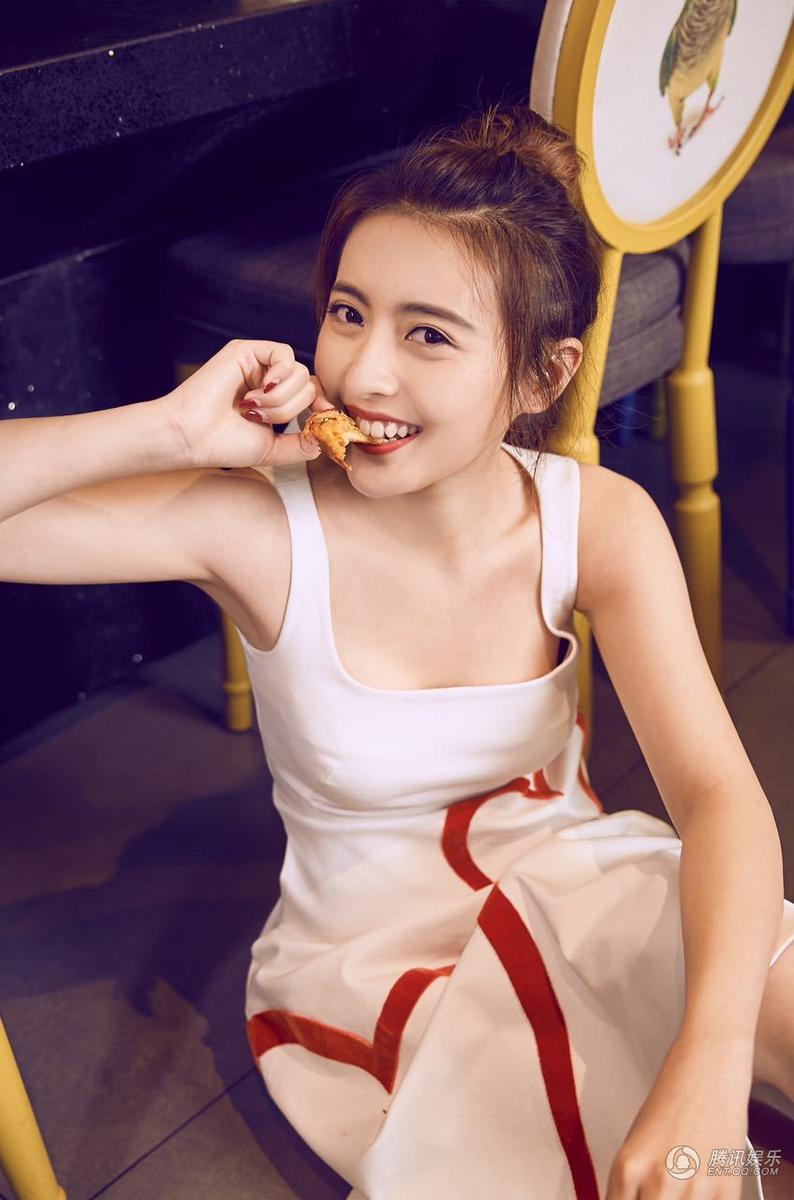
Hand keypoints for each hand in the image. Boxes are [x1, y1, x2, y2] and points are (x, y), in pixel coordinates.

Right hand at [161, 339, 334, 469]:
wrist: (193, 436)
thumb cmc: (223, 444)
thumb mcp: (271, 448)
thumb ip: (299, 446)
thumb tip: (322, 440)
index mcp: (271, 399)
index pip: (308, 391)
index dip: (320, 402)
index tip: (323, 415)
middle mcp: (265, 379)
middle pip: (306, 383)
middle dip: (290, 408)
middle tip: (260, 419)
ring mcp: (256, 364)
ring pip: (298, 371)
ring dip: (281, 398)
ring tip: (253, 409)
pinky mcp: (245, 351)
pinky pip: (284, 354)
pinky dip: (279, 376)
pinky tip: (260, 391)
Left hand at [606, 1036, 751, 1198]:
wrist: (709, 1066)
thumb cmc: (674, 1097)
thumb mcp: (639, 1142)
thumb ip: (633, 1183)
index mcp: (627, 1167)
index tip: (636, 1199)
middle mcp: (658, 1181)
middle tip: (660, 1191)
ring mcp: (693, 1189)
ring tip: (683, 1186)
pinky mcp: (727, 1192)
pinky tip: (702, 1189)